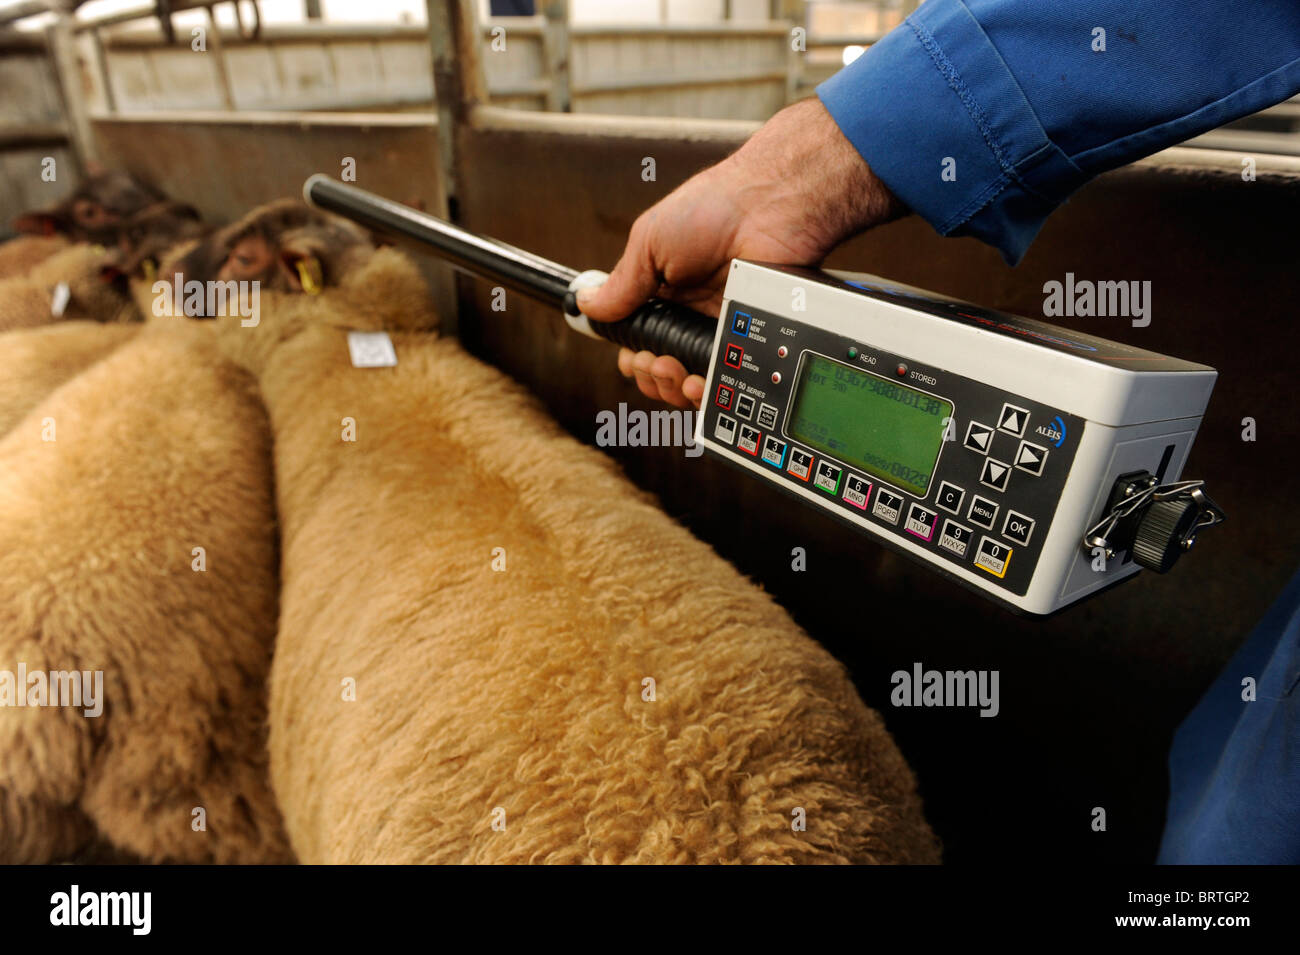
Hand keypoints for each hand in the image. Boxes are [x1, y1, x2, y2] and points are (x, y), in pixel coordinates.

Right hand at [577, 97, 903, 407]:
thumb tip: (586, 306)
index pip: (638, 339)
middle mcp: (692, 314)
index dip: (631, 355)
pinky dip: (707, 389)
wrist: (768, 208)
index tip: (631, 356)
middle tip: (653, 360)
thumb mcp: (650, 241)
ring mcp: (721, 329)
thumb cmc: (713, 209)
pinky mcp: (748, 338)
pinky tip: (698, 381)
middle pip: (661, 368)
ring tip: (672, 369)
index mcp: (664, 292)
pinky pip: (724, 377)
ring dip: (672, 386)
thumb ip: (621, 282)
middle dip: (649, 374)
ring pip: (690, 380)